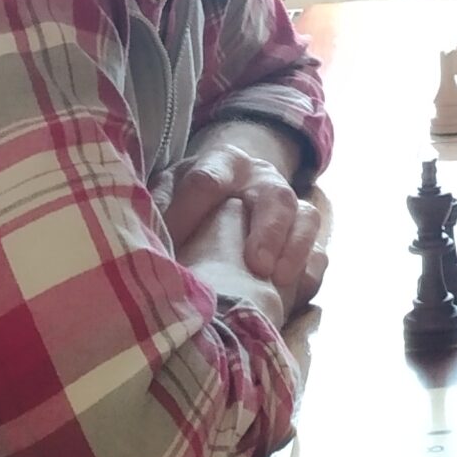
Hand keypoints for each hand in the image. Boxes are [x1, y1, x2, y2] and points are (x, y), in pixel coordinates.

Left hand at [159, 146, 325, 316]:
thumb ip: (158, 210)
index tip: (173, 242)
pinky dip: (310, 270)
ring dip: (295, 250)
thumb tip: (138, 242)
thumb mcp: (167, 190)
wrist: (232, 184)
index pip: (208, 181)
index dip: (190, 212)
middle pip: (274, 197)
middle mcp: (263, 181)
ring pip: (305, 218)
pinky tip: (295, 292)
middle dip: (268, 231)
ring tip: (278, 281)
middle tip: (257, 264)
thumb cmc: (188, 195)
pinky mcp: (302, 235)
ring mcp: (289, 206)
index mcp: (224, 164)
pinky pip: (319, 250)